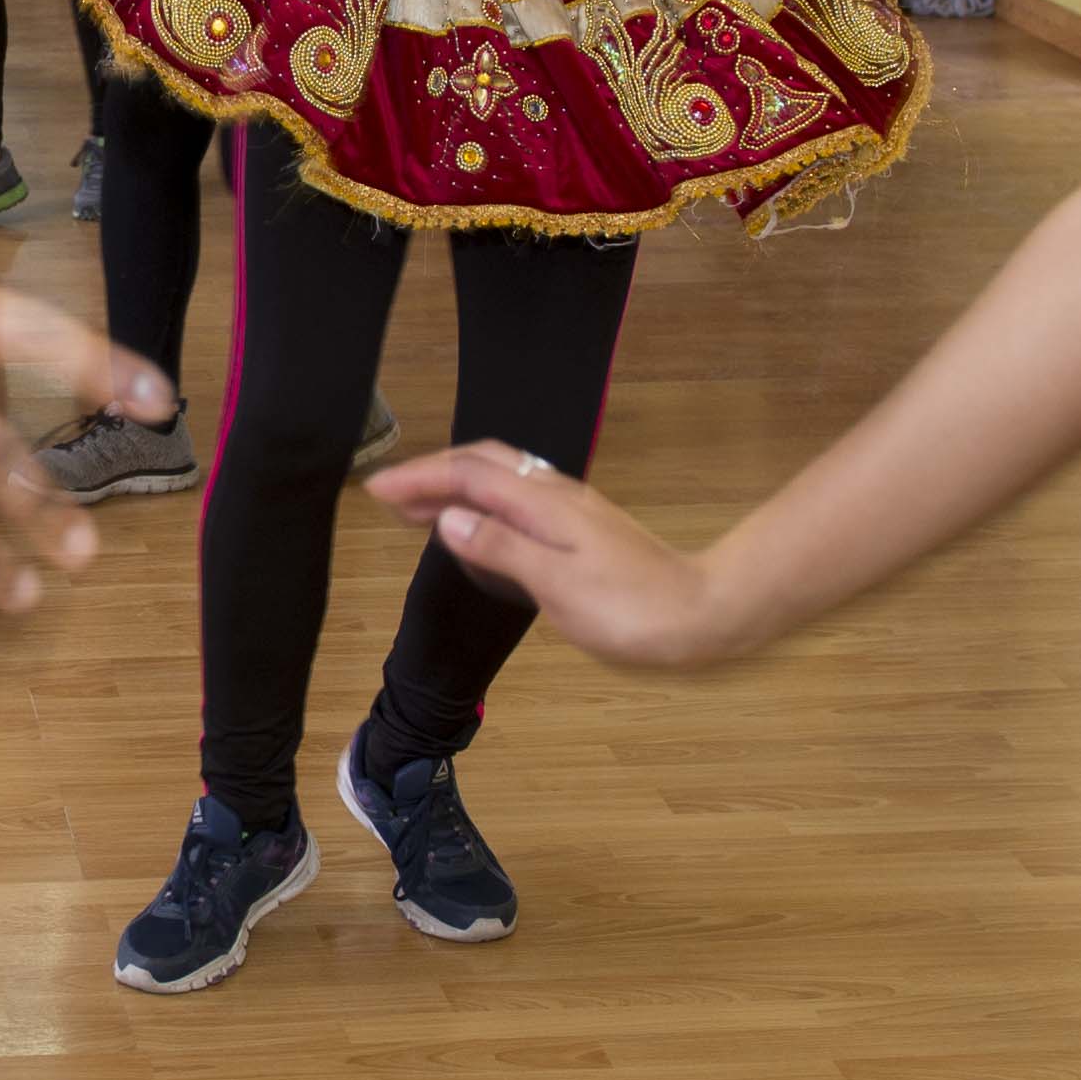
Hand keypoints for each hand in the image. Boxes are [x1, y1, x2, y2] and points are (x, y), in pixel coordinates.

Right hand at [363, 445, 736, 666]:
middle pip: (486, 465)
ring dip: (459, 486)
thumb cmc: (633, 609)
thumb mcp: (557, 584)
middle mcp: (558, 496)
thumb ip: (501, 548)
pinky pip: (520, 499)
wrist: (704, 614)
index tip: (376, 488)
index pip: (469, 476)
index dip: (420, 478)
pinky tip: (483, 529)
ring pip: (504, 480)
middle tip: (391, 496)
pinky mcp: (585, 530)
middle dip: (435, 473)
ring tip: (423, 510)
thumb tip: (448, 518)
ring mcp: (575, 510)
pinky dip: (486, 503)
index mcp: (544, 504)